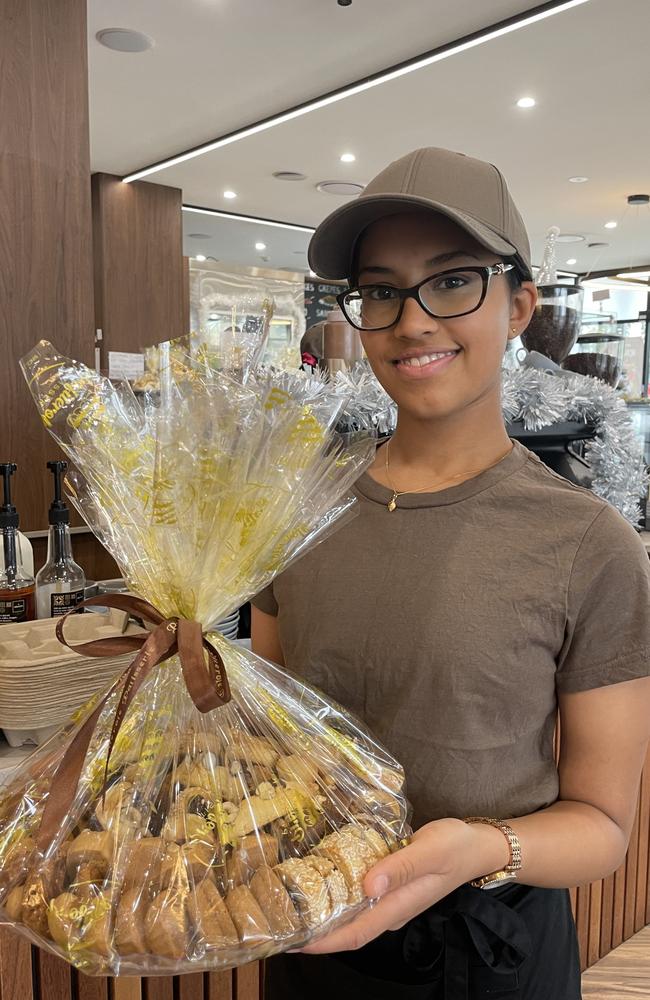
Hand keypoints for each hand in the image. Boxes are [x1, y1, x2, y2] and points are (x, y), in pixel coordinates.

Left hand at [298, 817, 507, 954]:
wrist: (478, 846)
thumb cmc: (455, 847)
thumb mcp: (430, 851)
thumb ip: (400, 867)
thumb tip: (368, 885)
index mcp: (397, 906)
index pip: (354, 934)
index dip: (322, 942)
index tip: (290, 941)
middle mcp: (391, 910)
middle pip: (348, 930)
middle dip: (314, 932)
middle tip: (279, 922)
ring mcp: (392, 900)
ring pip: (353, 916)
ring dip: (324, 916)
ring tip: (292, 905)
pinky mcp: (393, 887)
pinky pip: (361, 900)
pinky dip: (339, 898)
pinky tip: (324, 883)